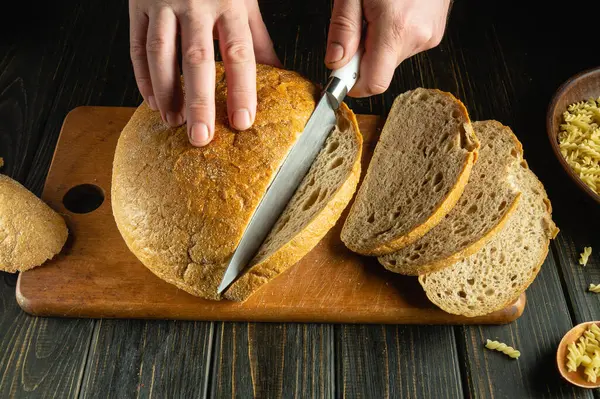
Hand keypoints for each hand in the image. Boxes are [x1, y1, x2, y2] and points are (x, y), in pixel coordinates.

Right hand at [129, 0, 280, 145]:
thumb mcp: (244, 0)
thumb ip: (257, 39)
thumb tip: (276, 75)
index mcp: (229, 1)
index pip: (238, 52)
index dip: (240, 89)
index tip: (242, 121)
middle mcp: (194, 2)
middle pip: (197, 57)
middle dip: (199, 101)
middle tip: (201, 136)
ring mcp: (162, 2)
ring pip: (160, 53)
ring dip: (166, 93)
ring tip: (174, 122)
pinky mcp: (136, 5)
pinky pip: (136, 46)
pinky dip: (142, 77)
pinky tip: (151, 101)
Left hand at [325, 0, 450, 96]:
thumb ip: (343, 28)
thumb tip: (335, 63)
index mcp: (396, 28)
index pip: (373, 83)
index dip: (352, 84)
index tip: (338, 75)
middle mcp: (417, 37)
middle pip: (380, 71)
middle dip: (362, 56)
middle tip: (357, 24)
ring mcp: (430, 35)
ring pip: (391, 59)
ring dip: (377, 45)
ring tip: (376, 12)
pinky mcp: (435, 31)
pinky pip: (404, 46)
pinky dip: (391, 36)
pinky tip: (390, 11)